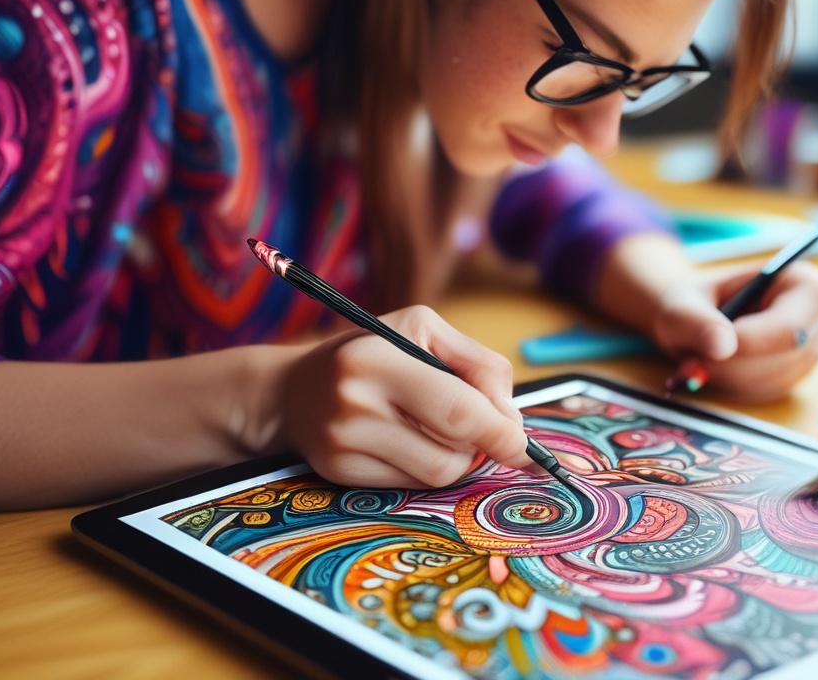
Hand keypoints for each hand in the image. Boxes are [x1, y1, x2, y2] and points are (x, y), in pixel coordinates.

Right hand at [276, 305, 531, 488]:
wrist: (294, 390)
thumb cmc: (373, 352)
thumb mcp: (423, 330)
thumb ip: (477, 364)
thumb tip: (510, 419)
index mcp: (377, 357)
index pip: (458, 411)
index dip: (501, 432)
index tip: (523, 443)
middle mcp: (355, 402)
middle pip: (452, 453)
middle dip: (484, 446)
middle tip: (492, 433)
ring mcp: (343, 444)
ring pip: (437, 475)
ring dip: (457, 457)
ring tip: (439, 428)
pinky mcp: (339, 473)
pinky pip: (411, 486)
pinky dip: (425, 467)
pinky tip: (408, 441)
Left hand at [597, 233, 817, 401]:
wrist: (688, 323)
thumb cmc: (688, 305)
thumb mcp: (680, 307)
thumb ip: (696, 322)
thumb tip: (723, 346)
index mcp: (801, 284)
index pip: (793, 324)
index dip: (753, 342)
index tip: (716, 348)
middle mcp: (816, 318)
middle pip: (786, 357)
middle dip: (735, 364)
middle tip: (696, 358)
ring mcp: (810, 350)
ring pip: (776, 380)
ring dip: (732, 378)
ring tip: (704, 356)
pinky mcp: (795, 376)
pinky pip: (769, 393)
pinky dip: (736, 388)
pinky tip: (719, 369)